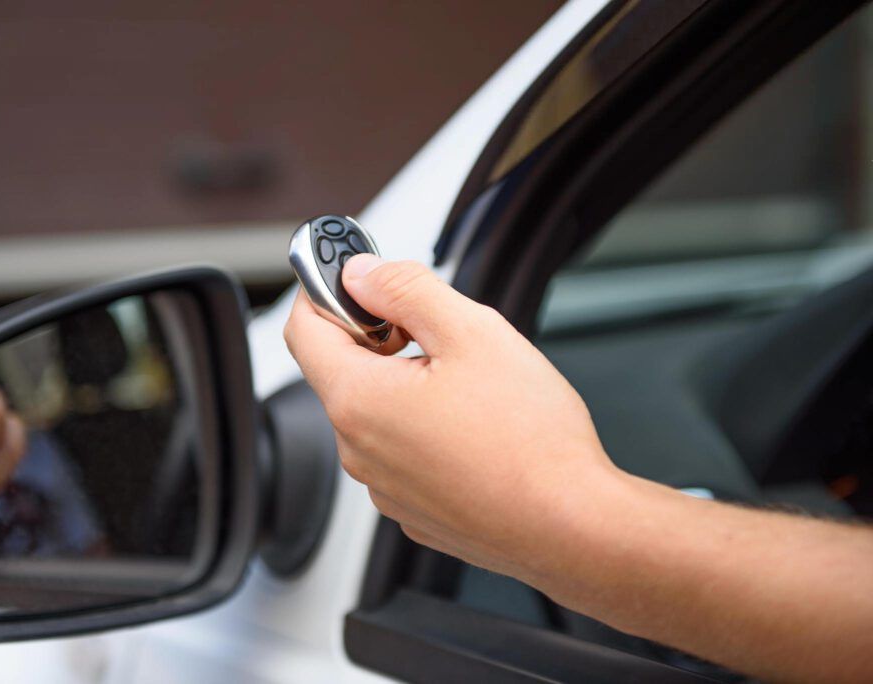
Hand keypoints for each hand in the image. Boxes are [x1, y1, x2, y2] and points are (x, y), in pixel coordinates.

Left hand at [284, 255, 620, 582]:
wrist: (571, 528)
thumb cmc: (531, 443)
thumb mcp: (471, 332)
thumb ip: (406, 291)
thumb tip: (362, 275)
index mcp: (359, 401)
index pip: (304, 328)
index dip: (325, 290)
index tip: (355, 274)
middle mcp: (359, 450)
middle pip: (341, 370)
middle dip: (378, 337)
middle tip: (432, 328)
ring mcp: (384, 486)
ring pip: (375, 410)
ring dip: (404, 383)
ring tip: (466, 383)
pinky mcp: (412, 508)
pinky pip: (400, 451)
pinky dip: (422, 427)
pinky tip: (472, 426)